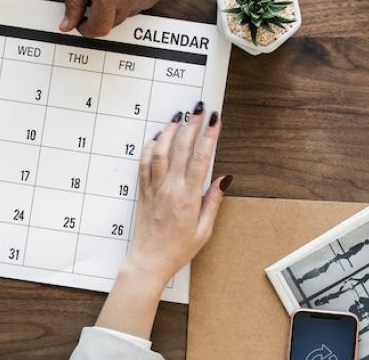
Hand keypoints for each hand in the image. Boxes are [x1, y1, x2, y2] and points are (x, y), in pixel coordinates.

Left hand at [128, 103, 228, 281]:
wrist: (149, 260)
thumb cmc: (178, 249)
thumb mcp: (204, 230)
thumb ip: (213, 201)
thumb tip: (225, 178)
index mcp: (188, 198)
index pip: (200, 159)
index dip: (209, 136)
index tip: (215, 120)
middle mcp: (169, 189)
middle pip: (180, 149)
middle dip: (191, 126)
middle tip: (199, 109)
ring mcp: (154, 188)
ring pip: (160, 152)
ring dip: (169, 131)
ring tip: (178, 117)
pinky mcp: (143, 191)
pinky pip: (145, 164)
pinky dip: (150, 148)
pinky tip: (156, 138)